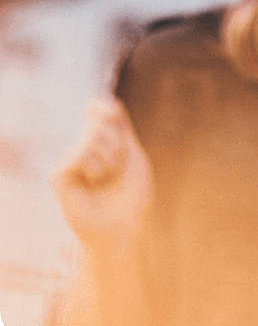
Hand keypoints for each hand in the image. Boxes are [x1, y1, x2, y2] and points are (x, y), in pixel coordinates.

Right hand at [51, 97, 152, 253]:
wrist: (125, 226)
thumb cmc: (132, 193)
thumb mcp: (131, 152)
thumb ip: (120, 126)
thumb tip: (107, 99)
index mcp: (99, 140)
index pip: (96, 108)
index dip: (104, 106)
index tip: (113, 114)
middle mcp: (81, 147)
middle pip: (99, 120)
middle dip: (117, 141)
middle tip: (117, 165)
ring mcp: (68, 160)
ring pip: (90, 136)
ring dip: (109, 158)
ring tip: (106, 178)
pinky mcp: (57, 175)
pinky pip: (77, 154)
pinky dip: (94, 168)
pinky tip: (92, 183)